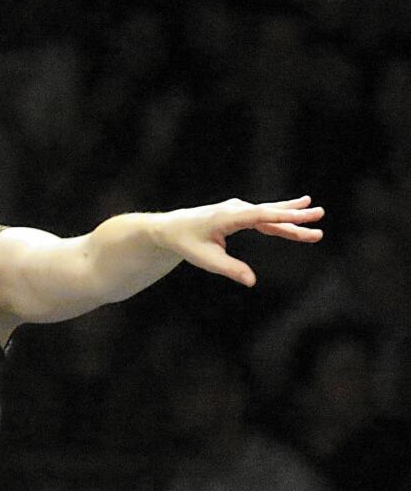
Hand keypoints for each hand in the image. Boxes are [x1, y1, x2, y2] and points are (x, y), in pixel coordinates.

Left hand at [159, 195, 323, 286]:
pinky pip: (264, 215)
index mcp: (228, 217)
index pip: (261, 215)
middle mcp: (236, 209)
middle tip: (319, 216)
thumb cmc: (187, 243)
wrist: (171, 228)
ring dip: (292, 215)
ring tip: (315, 211)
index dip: (284, 216)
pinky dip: (280, 215)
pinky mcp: (239, 213)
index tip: (304, 215)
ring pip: (269, 214)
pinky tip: (297, 209)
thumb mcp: (206, 259)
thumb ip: (230, 269)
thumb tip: (251, 281)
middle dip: (295, 216)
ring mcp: (238, 209)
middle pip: (270, 213)